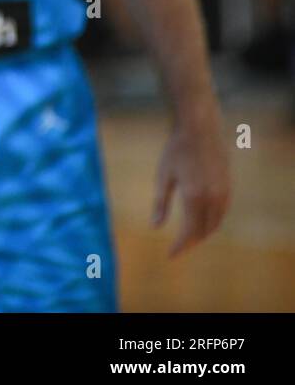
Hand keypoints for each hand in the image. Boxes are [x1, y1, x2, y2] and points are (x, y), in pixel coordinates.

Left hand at [152, 110, 230, 256]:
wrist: (200, 130)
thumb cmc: (176, 151)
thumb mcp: (163, 176)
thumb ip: (160, 203)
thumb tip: (155, 227)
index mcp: (194, 197)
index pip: (189, 232)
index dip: (181, 246)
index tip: (171, 255)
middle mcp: (212, 199)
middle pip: (204, 231)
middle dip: (192, 242)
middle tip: (179, 248)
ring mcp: (223, 193)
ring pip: (216, 223)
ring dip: (203, 233)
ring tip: (189, 237)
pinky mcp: (228, 187)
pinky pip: (222, 212)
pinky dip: (212, 221)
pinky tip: (201, 220)